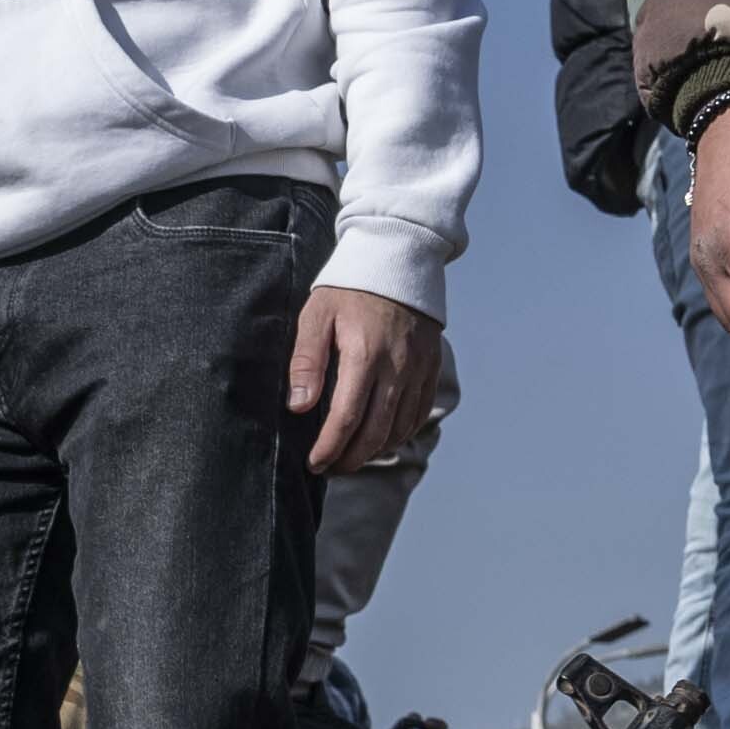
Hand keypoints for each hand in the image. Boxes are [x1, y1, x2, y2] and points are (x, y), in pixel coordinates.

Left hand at [283, 286, 450, 480]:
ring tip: (350, 457)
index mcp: (365, 355)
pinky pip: (419, 414)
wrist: (397, 260)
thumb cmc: (349, 289)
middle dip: (350, 458)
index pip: (347, 418)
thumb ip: (306, 361)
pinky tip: (380, 439)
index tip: (315, 463)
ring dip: (374, 451)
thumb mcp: (317, 316)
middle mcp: (397, 368)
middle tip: (329, 468)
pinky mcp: (431, 368)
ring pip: (399, 429)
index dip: (330, 448)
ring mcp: (418, 370)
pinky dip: (399, 434)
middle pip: (376, 433)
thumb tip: (299, 407)